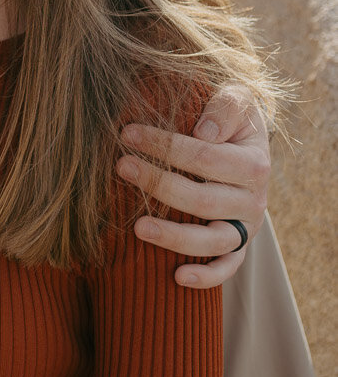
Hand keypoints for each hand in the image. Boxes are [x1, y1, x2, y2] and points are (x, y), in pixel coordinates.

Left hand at [118, 83, 269, 287]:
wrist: (247, 146)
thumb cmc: (230, 120)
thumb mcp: (236, 99)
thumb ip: (226, 106)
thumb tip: (204, 131)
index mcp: (254, 163)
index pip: (206, 157)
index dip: (166, 146)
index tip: (128, 134)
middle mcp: (254, 200)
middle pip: (204, 199)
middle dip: (159, 183)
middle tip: (122, 166)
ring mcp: (246, 227)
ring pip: (213, 241)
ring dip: (174, 236)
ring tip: (138, 227)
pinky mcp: (239, 246)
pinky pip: (227, 268)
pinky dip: (207, 276)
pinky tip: (177, 277)